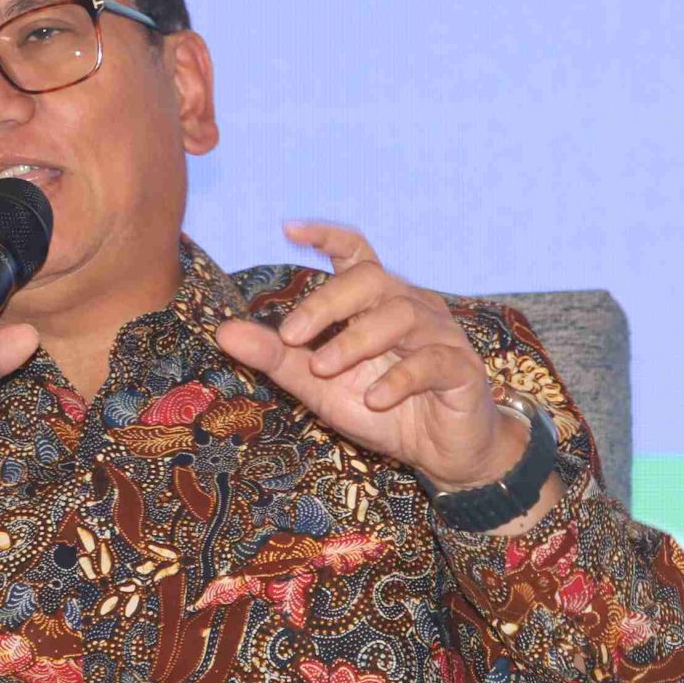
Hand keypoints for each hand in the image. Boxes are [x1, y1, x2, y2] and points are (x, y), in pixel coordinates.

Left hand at [213, 221, 525, 493]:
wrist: (441, 452)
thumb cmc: (382, 408)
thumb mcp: (319, 386)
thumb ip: (278, 358)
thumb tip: (223, 332)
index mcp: (375, 303)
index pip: (355, 252)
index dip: (326, 234)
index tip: (287, 230)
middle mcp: (409, 306)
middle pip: (371, 279)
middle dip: (326, 304)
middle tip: (290, 335)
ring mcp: (439, 334)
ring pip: (399, 315)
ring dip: (355, 342)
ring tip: (322, 369)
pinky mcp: (460, 368)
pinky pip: (431, 361)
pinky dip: (398, 378)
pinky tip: (374, 400)